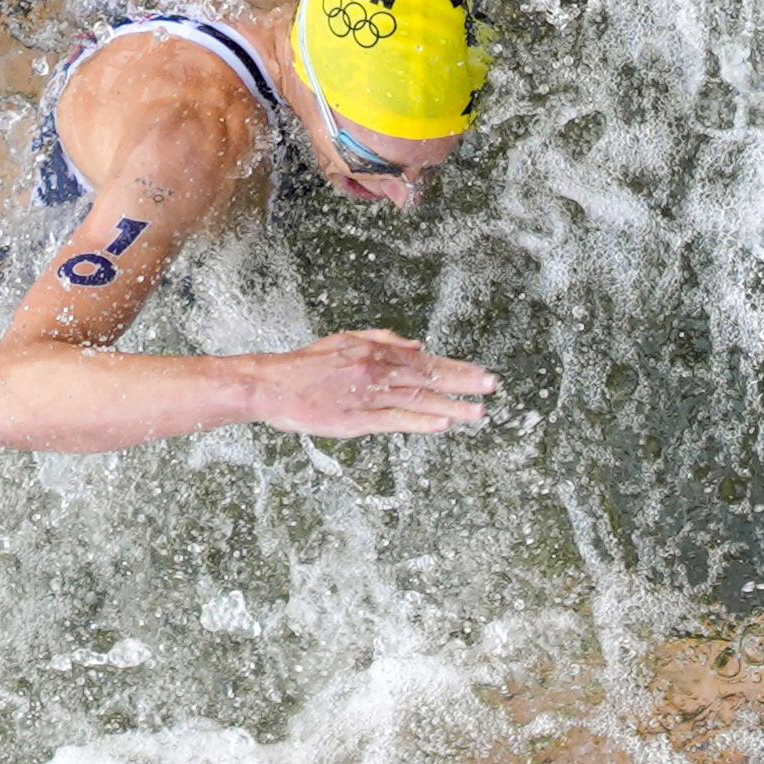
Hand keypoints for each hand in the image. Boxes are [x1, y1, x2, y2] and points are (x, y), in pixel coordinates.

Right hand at [248, 330, 494, 438]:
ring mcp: (367, 395)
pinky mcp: (356, 419)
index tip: (481, 373)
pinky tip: (442, 423)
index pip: (424, 360)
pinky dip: (419, 420)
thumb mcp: (344, 340)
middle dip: (462, 381)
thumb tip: (417, 345)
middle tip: (492, 386)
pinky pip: (394, 420)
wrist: (271, 385)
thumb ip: (382, 339)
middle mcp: (375, 371)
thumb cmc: (307, 366)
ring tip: (478, 412)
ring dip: (449, 405)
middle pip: (426, 376)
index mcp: (373, 352)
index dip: (455, 368)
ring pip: (416, 399)